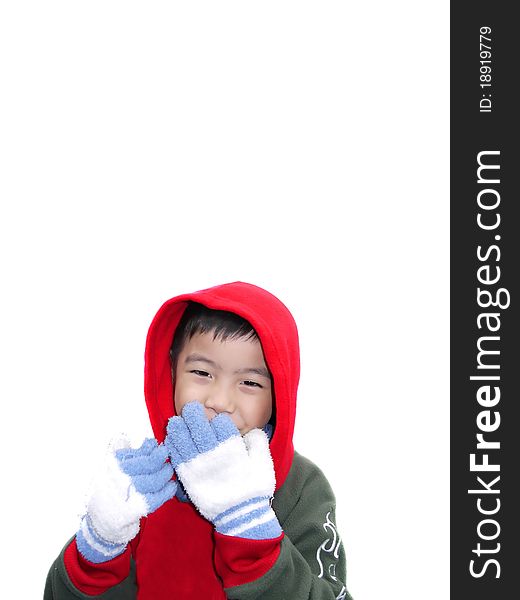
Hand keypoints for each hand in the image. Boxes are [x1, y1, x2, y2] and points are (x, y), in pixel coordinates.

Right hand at [76, 437, 176, 562]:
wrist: (101, 519)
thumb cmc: (109, 488)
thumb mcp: (111, 467)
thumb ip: (124, 452)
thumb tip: (141, 440)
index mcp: (113, 466)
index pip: (137, 453)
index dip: (150, 448)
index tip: (156, 446)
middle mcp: (120, 479)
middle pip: (148, 464)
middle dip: (160, 458)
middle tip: (165, 456)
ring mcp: (128, 495)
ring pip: (154, 480)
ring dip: (165, 473)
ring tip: (168, 470)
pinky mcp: (136, 510)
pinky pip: (157, 498)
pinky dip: (167, 491)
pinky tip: (171, 486)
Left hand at [165, 401, 281, 539]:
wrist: (241, 516)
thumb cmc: (255, 489)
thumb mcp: (265, 462)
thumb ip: (259, 442)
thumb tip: (254, 432)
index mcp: (232, 447)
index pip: (220, 423)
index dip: (218, 419)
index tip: (216, 419)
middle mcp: (213, 453)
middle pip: (199, 426)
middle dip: (194, 414)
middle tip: (191, 408)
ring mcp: (199, 465)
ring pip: (185, 440)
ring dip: (179, 428)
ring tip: (176, 420)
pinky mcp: (188, 477)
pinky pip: (177, 457)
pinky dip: (173, 447)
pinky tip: (171, 440)